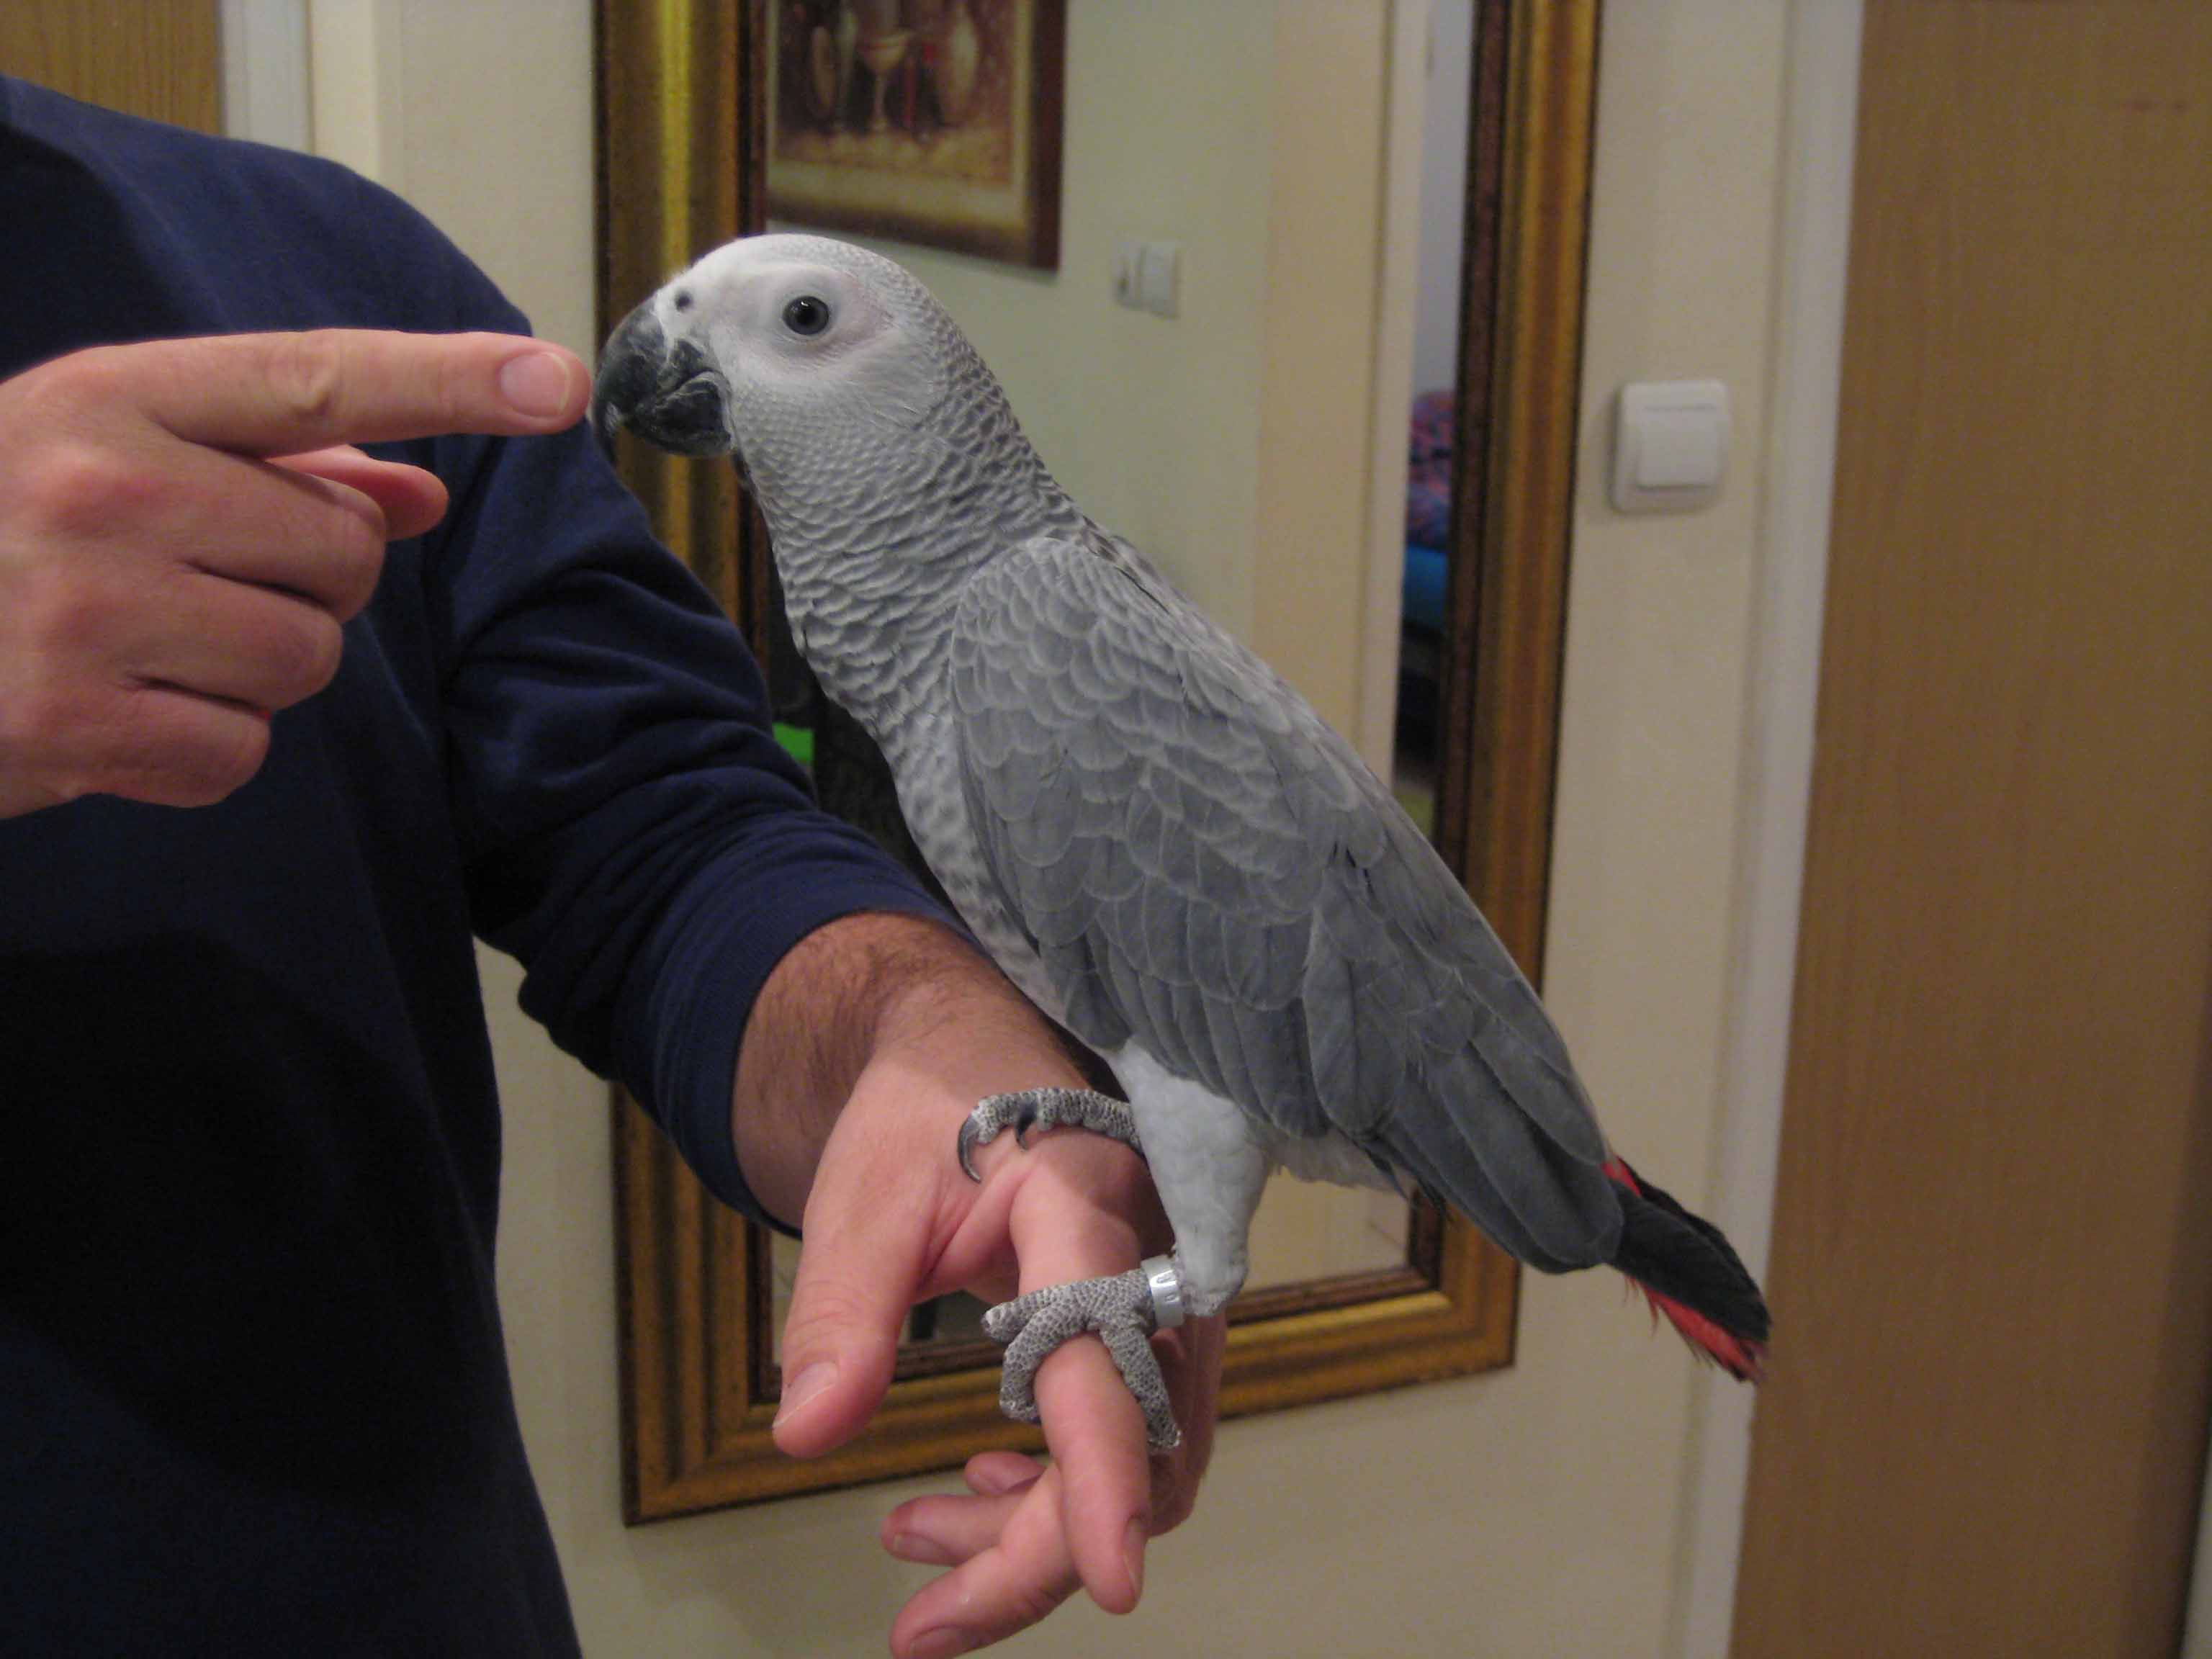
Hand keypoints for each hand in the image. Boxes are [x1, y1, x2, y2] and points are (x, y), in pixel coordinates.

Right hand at [0, 329, 587, 818]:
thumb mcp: (102, 457)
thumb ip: (268, 467)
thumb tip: (419, 497)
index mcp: (110, 399)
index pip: (315, 378)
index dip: (449, 379)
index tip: (557, 382)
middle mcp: (99, 488)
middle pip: (342, 554)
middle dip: (301, 581)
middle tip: (191, 582)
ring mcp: (81, 609)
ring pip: (305, 659)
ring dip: (252, 672)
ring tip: (143, 649)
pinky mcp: (67, 724)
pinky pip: (239, 753)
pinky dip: (197, 750)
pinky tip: (113, 716)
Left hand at [736, 920, 1220, 1656]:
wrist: (967, 1053)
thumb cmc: (917, 1112)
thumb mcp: (859, 1199)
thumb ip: (840, 1312)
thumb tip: (805, 1433)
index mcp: (1082, 1208)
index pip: (1104, 1359)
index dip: (1107, 1476)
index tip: (1111, 1581)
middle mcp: (1155, 1260)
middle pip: (1138, 1445)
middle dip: (1036, 1551)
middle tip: (920, 1624)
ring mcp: (1167, 1298)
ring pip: (1141, 1458)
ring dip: (1038, 1529)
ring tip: (912, 1533)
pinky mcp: (1151, 1326)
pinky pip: (1132, 1434)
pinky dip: (1059, 1488)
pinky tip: (981, 1482)